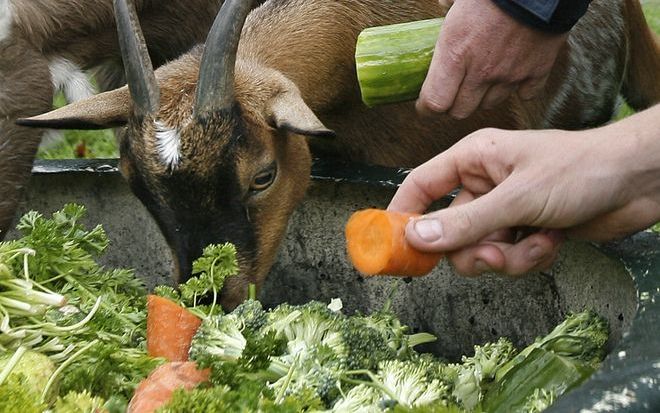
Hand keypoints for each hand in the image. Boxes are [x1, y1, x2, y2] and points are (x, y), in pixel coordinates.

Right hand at [388, 107, 659, 275]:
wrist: (638, 181)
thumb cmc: (579, 170)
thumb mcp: (516, 198)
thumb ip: (465, 222)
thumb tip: (415, 238)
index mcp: (472, 160)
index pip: (420, 185)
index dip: (401, 214)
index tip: (391, 246)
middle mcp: (483, 185)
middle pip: (448, 231)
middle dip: (473, 250)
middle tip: (495, 255)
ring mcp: (504, 210)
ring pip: (479, 251)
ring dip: (508, 258)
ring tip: (535, 244)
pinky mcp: (525, 231)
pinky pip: (507, 259)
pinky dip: (529, 258)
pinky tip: (553, 242)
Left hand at [417, 0, 567, 118]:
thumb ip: (447, 7)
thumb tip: (443, 3)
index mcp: (455, 54)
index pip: (435, 102)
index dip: (426, 108)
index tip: (424, 106)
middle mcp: (481, 71)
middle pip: (461, 110)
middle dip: (453, 106)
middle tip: (451, 94)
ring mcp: (510, 74)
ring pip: (490, 104)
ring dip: (483, 97)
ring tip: (481, 82)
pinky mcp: (537, 71)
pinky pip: (525, 94)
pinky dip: (519, 90)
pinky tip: (513, 77)